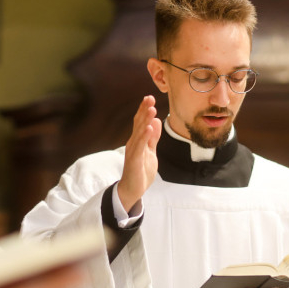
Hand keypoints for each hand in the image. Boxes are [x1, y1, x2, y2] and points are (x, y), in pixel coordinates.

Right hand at [117, 95, 162, 211]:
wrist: (133, 189)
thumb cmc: (141, 171)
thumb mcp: (151, 152)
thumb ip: (153, 137)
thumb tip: (155, 121)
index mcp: (137, 140)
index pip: (141, 122)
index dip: (145, 110)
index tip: (150, 98)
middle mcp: (133, 143)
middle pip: (138, 123)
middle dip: (144, 110)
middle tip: (150, 98)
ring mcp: (133, 151)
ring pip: (139, 132)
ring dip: (144, 120)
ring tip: (151, 109)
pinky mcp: (134, 159)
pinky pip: (140, 146)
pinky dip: (144, 136)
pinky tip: (148, 127)